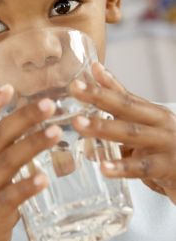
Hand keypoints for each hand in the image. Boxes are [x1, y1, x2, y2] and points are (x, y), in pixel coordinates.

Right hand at [0, 85, 61, 240]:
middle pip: (0, 135)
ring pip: (8, 161)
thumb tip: (37, 123)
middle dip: (24, 117)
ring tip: (55, 133)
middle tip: (49, 104)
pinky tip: (44, 179)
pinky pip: (11, 196)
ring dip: (32, 145)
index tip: (9, 87)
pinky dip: (27, 186)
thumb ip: (6, 148)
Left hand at [70, 62, 175, 204]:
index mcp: (151, 113)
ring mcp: (165, 143)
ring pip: (131, 133)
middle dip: (99, 97)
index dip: (100, 86)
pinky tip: (103, 167)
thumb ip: (122, 103)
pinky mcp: (168, 167)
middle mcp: (159, 123)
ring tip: (79, 124)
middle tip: (75, 90)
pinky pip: (142, 168)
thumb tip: (97, 73)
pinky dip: (122, 167)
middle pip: (126, 106)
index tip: (77, 81)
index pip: (123, 95)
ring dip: (103, 127)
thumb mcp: (146, 125)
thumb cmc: (166, 147)